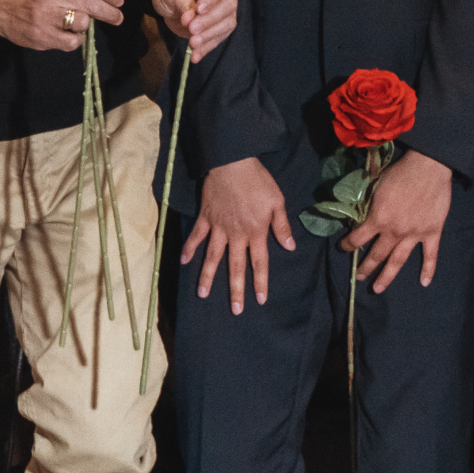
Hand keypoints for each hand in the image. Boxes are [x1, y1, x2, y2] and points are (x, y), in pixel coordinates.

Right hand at [0, 0, 124, 51]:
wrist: (2, 6)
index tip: (118, 1)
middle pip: (92, 4)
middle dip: (110, 13)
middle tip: (117, 17)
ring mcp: (46, 16)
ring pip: (84, 23)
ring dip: (86, 25)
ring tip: (79, 22)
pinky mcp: (42, 36)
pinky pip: (72, 42)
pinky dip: (75, 40)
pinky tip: (68, 34)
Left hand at [151, 0, 238, 63]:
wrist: (168, 2)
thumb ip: (184, 1)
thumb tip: (191, 18)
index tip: (199, 9)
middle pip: (227, 6)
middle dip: (209, 20)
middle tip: (192, 29)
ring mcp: (226, 11)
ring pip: (226, 24)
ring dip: (209, 36)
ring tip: (192, 43)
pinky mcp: (220, 28)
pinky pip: (218, 39)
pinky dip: (206, 48)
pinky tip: (195, 55)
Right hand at [182, 156, 293, 313]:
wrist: (232, 163)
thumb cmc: (258, 181)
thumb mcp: (277, 202)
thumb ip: (282, 226)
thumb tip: (289, 247)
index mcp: (256, 232)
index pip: (259, 263)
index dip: (260, 282)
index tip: (260, 300)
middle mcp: (236, 234)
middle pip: (235, 266)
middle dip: (235, 289)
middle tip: (235, 309)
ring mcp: (219, 227)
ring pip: (213, 256)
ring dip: (207, 276)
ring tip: (202, 294)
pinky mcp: (206, 218)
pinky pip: (196, 236)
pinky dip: (190, 248)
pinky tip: (184, 261)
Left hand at [343, 148, 454, 293]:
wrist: (428, 167)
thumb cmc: (399, 173)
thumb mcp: (375, 186)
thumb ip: (367, 204)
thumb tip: (357, 214)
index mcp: (378, 219)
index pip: (358, 238)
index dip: (348, 245)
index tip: (344, 248)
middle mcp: (394, 232)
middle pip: (377, 255)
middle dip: (366, 267)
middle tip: (359, 277)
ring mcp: (414, 234)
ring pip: (398, 261)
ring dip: (387, 276)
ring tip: (378, 288)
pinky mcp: (432, 232)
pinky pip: (430, 255)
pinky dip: (428, 269)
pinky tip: (424, 282)